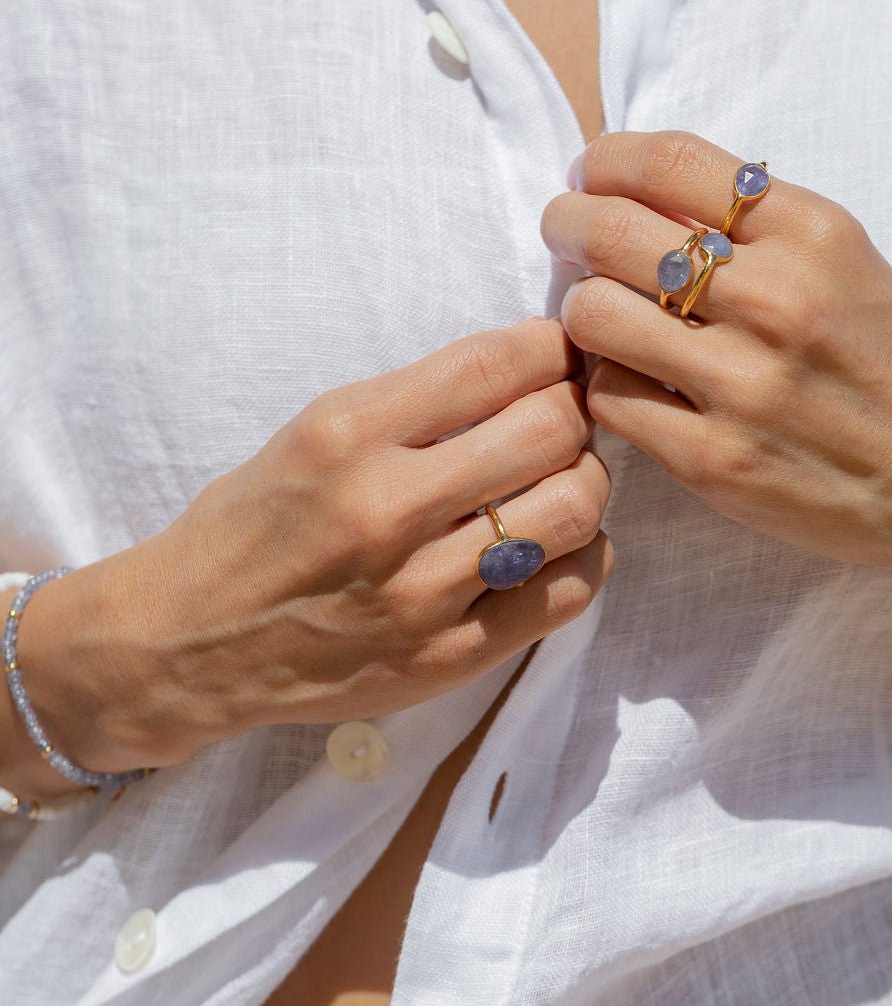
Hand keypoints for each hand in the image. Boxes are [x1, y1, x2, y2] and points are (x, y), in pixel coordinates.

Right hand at [16, 320, 612, 773]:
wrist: (193, 641)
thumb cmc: (257, 524)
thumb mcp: (314, 429)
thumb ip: (418, 399)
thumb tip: (532, 363)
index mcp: (348, 434)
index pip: (497, 364)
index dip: (551, 348)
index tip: (556, 353)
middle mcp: (387, 510)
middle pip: (552, 430)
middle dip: (574, 410)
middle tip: (561, 417)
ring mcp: (422, 592)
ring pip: (573, 510)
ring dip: (585, 481)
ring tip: (558, 479)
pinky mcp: (448, 657)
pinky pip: (567, 593)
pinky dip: (580, 555)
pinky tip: (551, 544)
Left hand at [542, 131, 891, 607]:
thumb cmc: (887, 363)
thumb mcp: (844, 262)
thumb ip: (752, 223)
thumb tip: (636, 188)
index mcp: (812, 234)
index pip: (668, 161)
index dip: (605, 159)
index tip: (589, 173)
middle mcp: (777, 300)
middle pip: (610, 230)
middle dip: (567, 222)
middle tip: (565, 232)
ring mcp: (742, 385)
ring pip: (592, 314)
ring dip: (581, 309)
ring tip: (599, 316)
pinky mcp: (713, 459)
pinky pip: (608, 397)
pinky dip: (605, 383)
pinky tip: (629, 379)